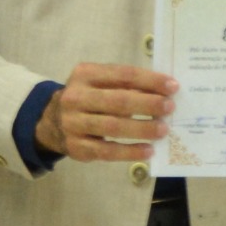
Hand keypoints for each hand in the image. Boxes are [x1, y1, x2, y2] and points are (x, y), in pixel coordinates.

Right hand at [38, 63, 172, 164]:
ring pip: (113, 126)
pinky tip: (148, 150)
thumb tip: (164, 92)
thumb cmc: (88, 99)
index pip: (123, 74)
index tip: (173, 86)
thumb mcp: (100, 83)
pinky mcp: (77, 147)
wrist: (52, 121)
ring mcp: (73, 123)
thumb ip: (127, 85)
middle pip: (118, 100)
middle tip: (169, 108)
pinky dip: (130, 151)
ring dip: (142, 128)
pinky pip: (107, 151)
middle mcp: (76, 97)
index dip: (150, 80)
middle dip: (148, 104)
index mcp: (85, 74)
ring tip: (163, 130)